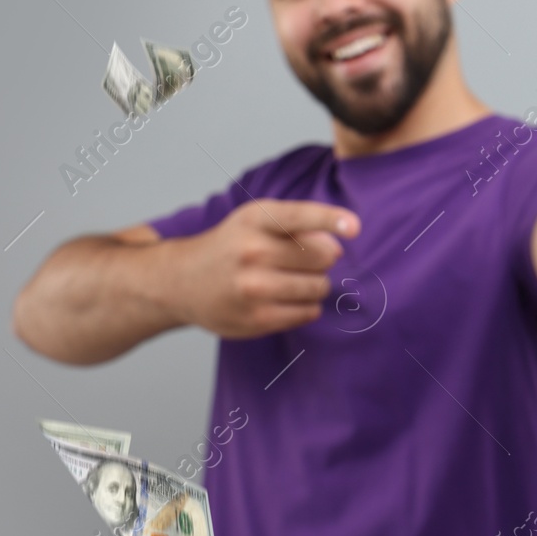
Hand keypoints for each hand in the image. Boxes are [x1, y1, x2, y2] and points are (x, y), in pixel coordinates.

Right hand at [163, 200, 360, 338]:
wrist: (183, 281)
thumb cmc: (232, 245)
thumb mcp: (254, 220)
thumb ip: (297, 224)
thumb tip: (337, 246)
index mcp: (254, 220)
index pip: (298, 216)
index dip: (330, 219)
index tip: (353, 227)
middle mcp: (251, 252)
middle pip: (322, 256)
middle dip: (324, 258)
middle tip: (305, 260)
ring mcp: (253, 288)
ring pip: (319, 287)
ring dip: (318, 283)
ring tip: (294, 279)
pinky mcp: (256, 319)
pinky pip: (308, 312)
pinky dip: (308, 305)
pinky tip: (288, 298)